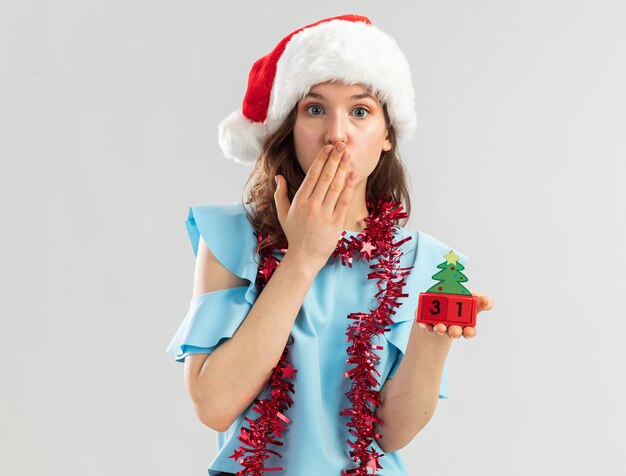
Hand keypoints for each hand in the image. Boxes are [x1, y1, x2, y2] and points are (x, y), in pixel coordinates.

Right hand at [274, 141, 355, 266]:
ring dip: (342, 169)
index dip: (321, 160)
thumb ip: (280, 194)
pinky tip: (352, 175)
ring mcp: (324, 214)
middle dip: (334, 159)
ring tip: (348, 155)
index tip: (328, 148)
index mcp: (299, 201)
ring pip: (335, 187)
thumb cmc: (294, 234)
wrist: (304, 257)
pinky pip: (343, 201)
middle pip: (325, 177)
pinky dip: (348, 187)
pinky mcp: (335, 223)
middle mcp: (311, 206)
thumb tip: (279, 177)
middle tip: (342, 145)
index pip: (311, 175)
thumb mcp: (282, 214)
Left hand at [416, 292, 493, 339]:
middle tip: (454, 332)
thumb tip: (487, 299)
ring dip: (440, 328)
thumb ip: (480, 301)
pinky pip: (425, 323)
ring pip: (440, 329)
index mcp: (465, 324)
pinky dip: (425, 324)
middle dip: (455, 332)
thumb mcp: (471, 301)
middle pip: (455, 332)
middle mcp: (452, 327)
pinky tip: (425, 324)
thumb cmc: (459, 303)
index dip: (470, 332)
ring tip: (440, 328)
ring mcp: (439, 325)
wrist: (439, 303)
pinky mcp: (426, 321)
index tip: (469, 331)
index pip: (470, 331)